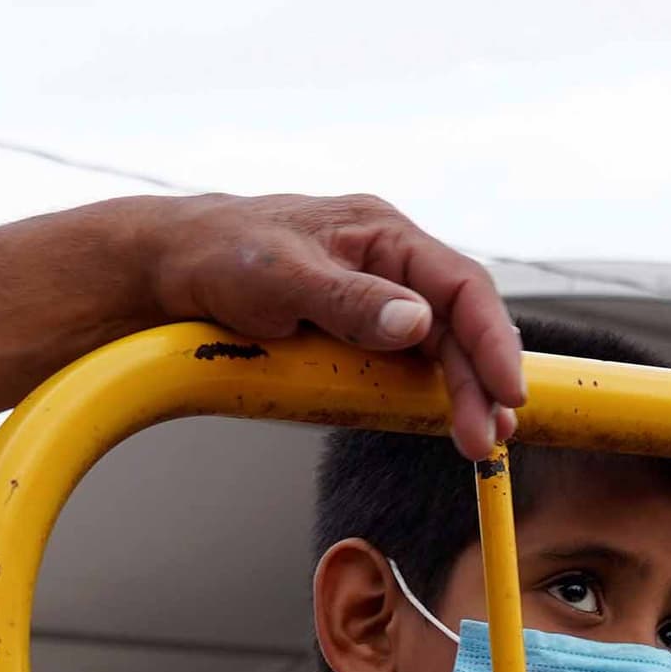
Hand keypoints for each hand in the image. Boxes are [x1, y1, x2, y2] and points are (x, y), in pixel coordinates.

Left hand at [145, 194, 527, 457]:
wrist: (164, 269)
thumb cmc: (217, 254)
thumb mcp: (281, 278)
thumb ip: (349, 300)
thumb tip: (417, 323)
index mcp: (382, 232)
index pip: (460, 285)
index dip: (491, 337)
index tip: (506, 387)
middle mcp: (387, 263)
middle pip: (454, 324)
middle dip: (477, 382)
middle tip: (487, 438)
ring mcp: (371, 297)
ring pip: (434, 348)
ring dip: (457, 394)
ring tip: (478, 439)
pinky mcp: (352, 331)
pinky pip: (401, 363)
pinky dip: (422, 393)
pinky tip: (439, 420)